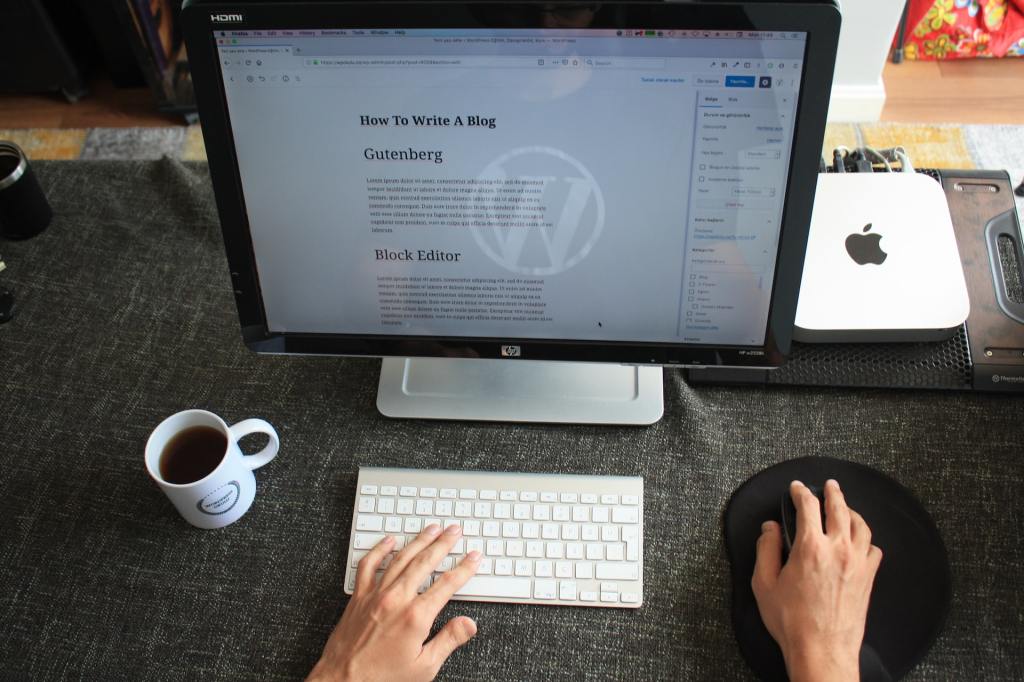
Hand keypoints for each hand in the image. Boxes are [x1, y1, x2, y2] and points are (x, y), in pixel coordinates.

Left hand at [307, 524, 481, 681]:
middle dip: (443, 544)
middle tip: (454, 531)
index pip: (447, 584)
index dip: (464, 568)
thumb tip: (468, 624)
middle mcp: (396, 599)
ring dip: (418, 541)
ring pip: (400, 558)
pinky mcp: (359, 597)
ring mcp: (375, 595)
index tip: (474, 557)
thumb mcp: (424, 667)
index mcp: (416, 616)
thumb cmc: (382, 678)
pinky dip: (379, 550)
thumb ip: (448, 641)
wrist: (342, 681)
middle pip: (425, 562)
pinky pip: (369, 565)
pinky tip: (389, 541)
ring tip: (432, 529)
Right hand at [751, 480, 882, 681]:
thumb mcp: (764, 584)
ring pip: (861, 525)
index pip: (808, 506)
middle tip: (829, 485)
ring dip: (852, 511)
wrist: (822, 650)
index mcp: (810, 547)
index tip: (797, 488)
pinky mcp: (868, 579)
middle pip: (840, 508)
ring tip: (846, 507)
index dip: (801, 492)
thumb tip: (769, 528)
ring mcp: (858, 563)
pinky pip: (874, 549)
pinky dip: (866, 539)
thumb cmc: (792, 621)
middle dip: (832, 492)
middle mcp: (838, 549)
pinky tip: (860, 541)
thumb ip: (766, 549)